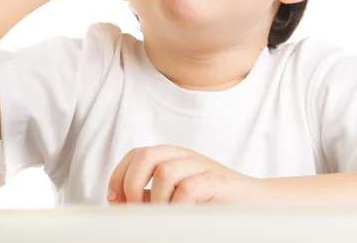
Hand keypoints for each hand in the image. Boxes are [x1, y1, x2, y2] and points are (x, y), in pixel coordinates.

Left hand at [107, 145, 262, 203]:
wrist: (256, 202)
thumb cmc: (213, 201)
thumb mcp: (176, 196)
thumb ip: (153, 195)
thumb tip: (122, 202)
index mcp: (172, 156)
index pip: (138, 154)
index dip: (120, 174)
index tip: (114, 199)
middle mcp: (185, 156)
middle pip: (146, 155)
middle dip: (132, 183)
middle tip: (135, 208)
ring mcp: (201, 166)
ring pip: (165, 170)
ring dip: (157, 199)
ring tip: (164, 216)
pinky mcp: (216, 181)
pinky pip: (188, 188)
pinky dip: (178, 206)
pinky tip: (181, 217)